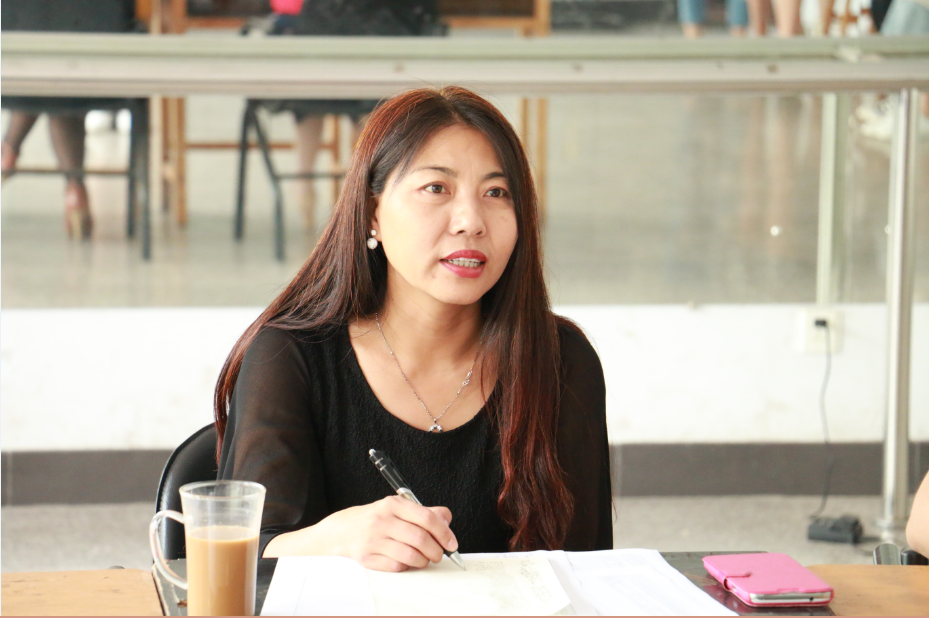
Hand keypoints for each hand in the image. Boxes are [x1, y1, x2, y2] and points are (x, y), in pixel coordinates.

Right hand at [264, 496, 457, 571]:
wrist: (337, 531)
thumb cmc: (372, 519)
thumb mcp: (396, 508)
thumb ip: (423, 512)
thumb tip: (447, 518)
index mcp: (392, 504)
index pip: (427, 518)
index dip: (444, 533)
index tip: (452, 543)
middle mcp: (382, 520)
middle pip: (421, 539)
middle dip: (436, 551)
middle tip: (439, 555)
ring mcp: (373, 539)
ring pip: (411, 556)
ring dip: (424, 561)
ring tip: (424, 559)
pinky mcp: (366, 557)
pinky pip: (397, 567)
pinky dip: (407, 567)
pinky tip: (406, 562)